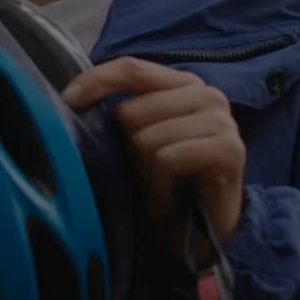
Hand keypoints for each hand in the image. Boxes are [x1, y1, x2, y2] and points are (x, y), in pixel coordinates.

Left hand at [62, 58, 245, 265]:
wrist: (201, 231)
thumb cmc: (166, 182)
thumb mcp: (136, 140)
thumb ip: (119, 114)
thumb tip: (73, 101)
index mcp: (182, 84)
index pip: (132, 69)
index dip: (97, 81)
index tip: (70, 101)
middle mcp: (206, 94)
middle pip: (131, 111)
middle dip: (128, 148)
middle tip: (146, 171)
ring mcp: (221, 120)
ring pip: (146, 138)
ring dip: (145, 172)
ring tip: (160, 186)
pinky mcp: (229, 149)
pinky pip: (167, 159)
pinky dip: (160, 186)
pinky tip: (170, 197)